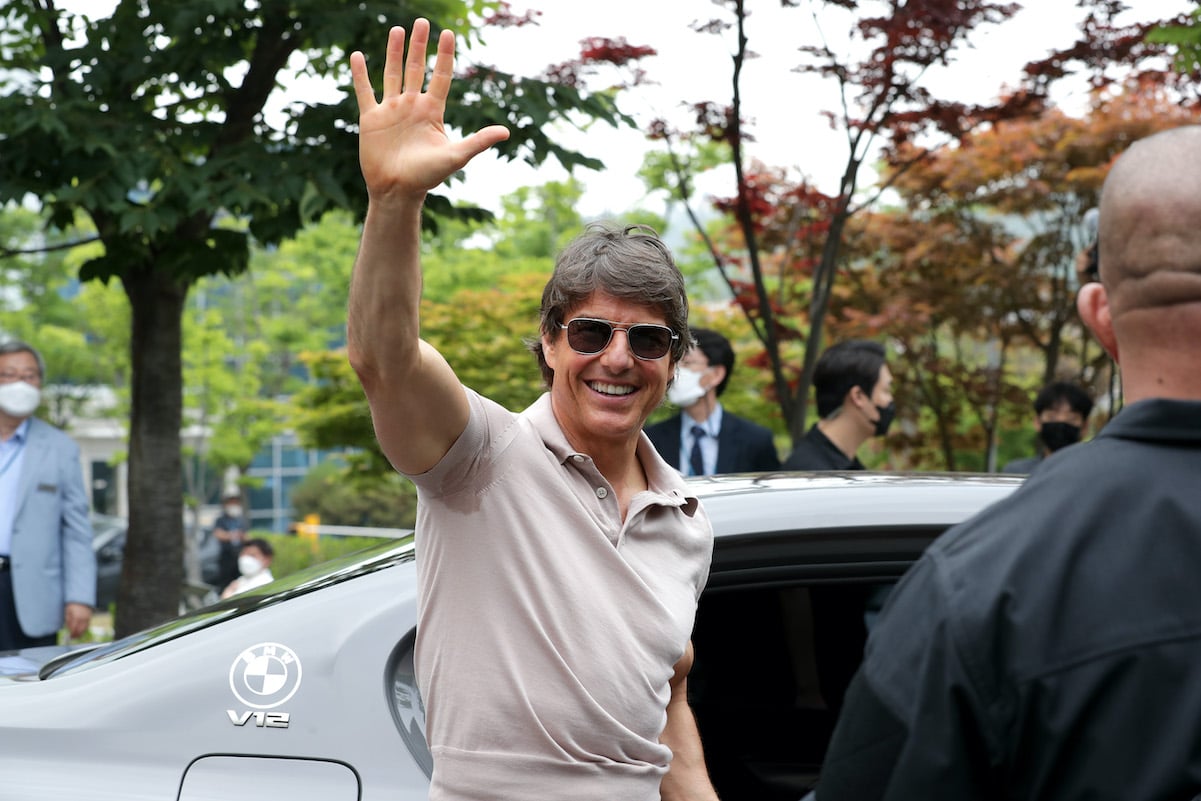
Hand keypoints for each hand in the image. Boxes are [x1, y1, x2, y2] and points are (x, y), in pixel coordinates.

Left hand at [64, 602, 91, 639]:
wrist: (81, 599)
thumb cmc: (72, 605)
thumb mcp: (67, 611)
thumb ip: (68, 620)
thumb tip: (69, 628)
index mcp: (76, 617)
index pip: (74, 628)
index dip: (72, 634)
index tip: (70, 636)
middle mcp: (82, 618)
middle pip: (80, 630)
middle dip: (76, 635)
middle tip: (73, 638)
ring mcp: (87, 618)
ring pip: (85, 628)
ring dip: (81, 633)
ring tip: (77, 636)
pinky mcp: (90, 617)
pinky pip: (87, 625)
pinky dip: (84, 629)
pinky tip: (81, 631)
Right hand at [349, 20, 509, 203]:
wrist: (398, 191)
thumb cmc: (427, 177)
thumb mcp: (455, 156)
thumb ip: (478, 141)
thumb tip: (506, 132)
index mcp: (432, 112)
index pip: (440, 76)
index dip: (444, 55)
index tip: (448, 33)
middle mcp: (412, 106)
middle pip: (416, 69)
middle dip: (419, 46)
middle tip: (421, 22)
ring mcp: (391, 110)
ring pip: (392, 74)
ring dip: (393, 52)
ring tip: (397, 30)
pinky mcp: (371, 119)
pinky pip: (365, 91)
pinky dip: (360, 74)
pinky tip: (357, 56)